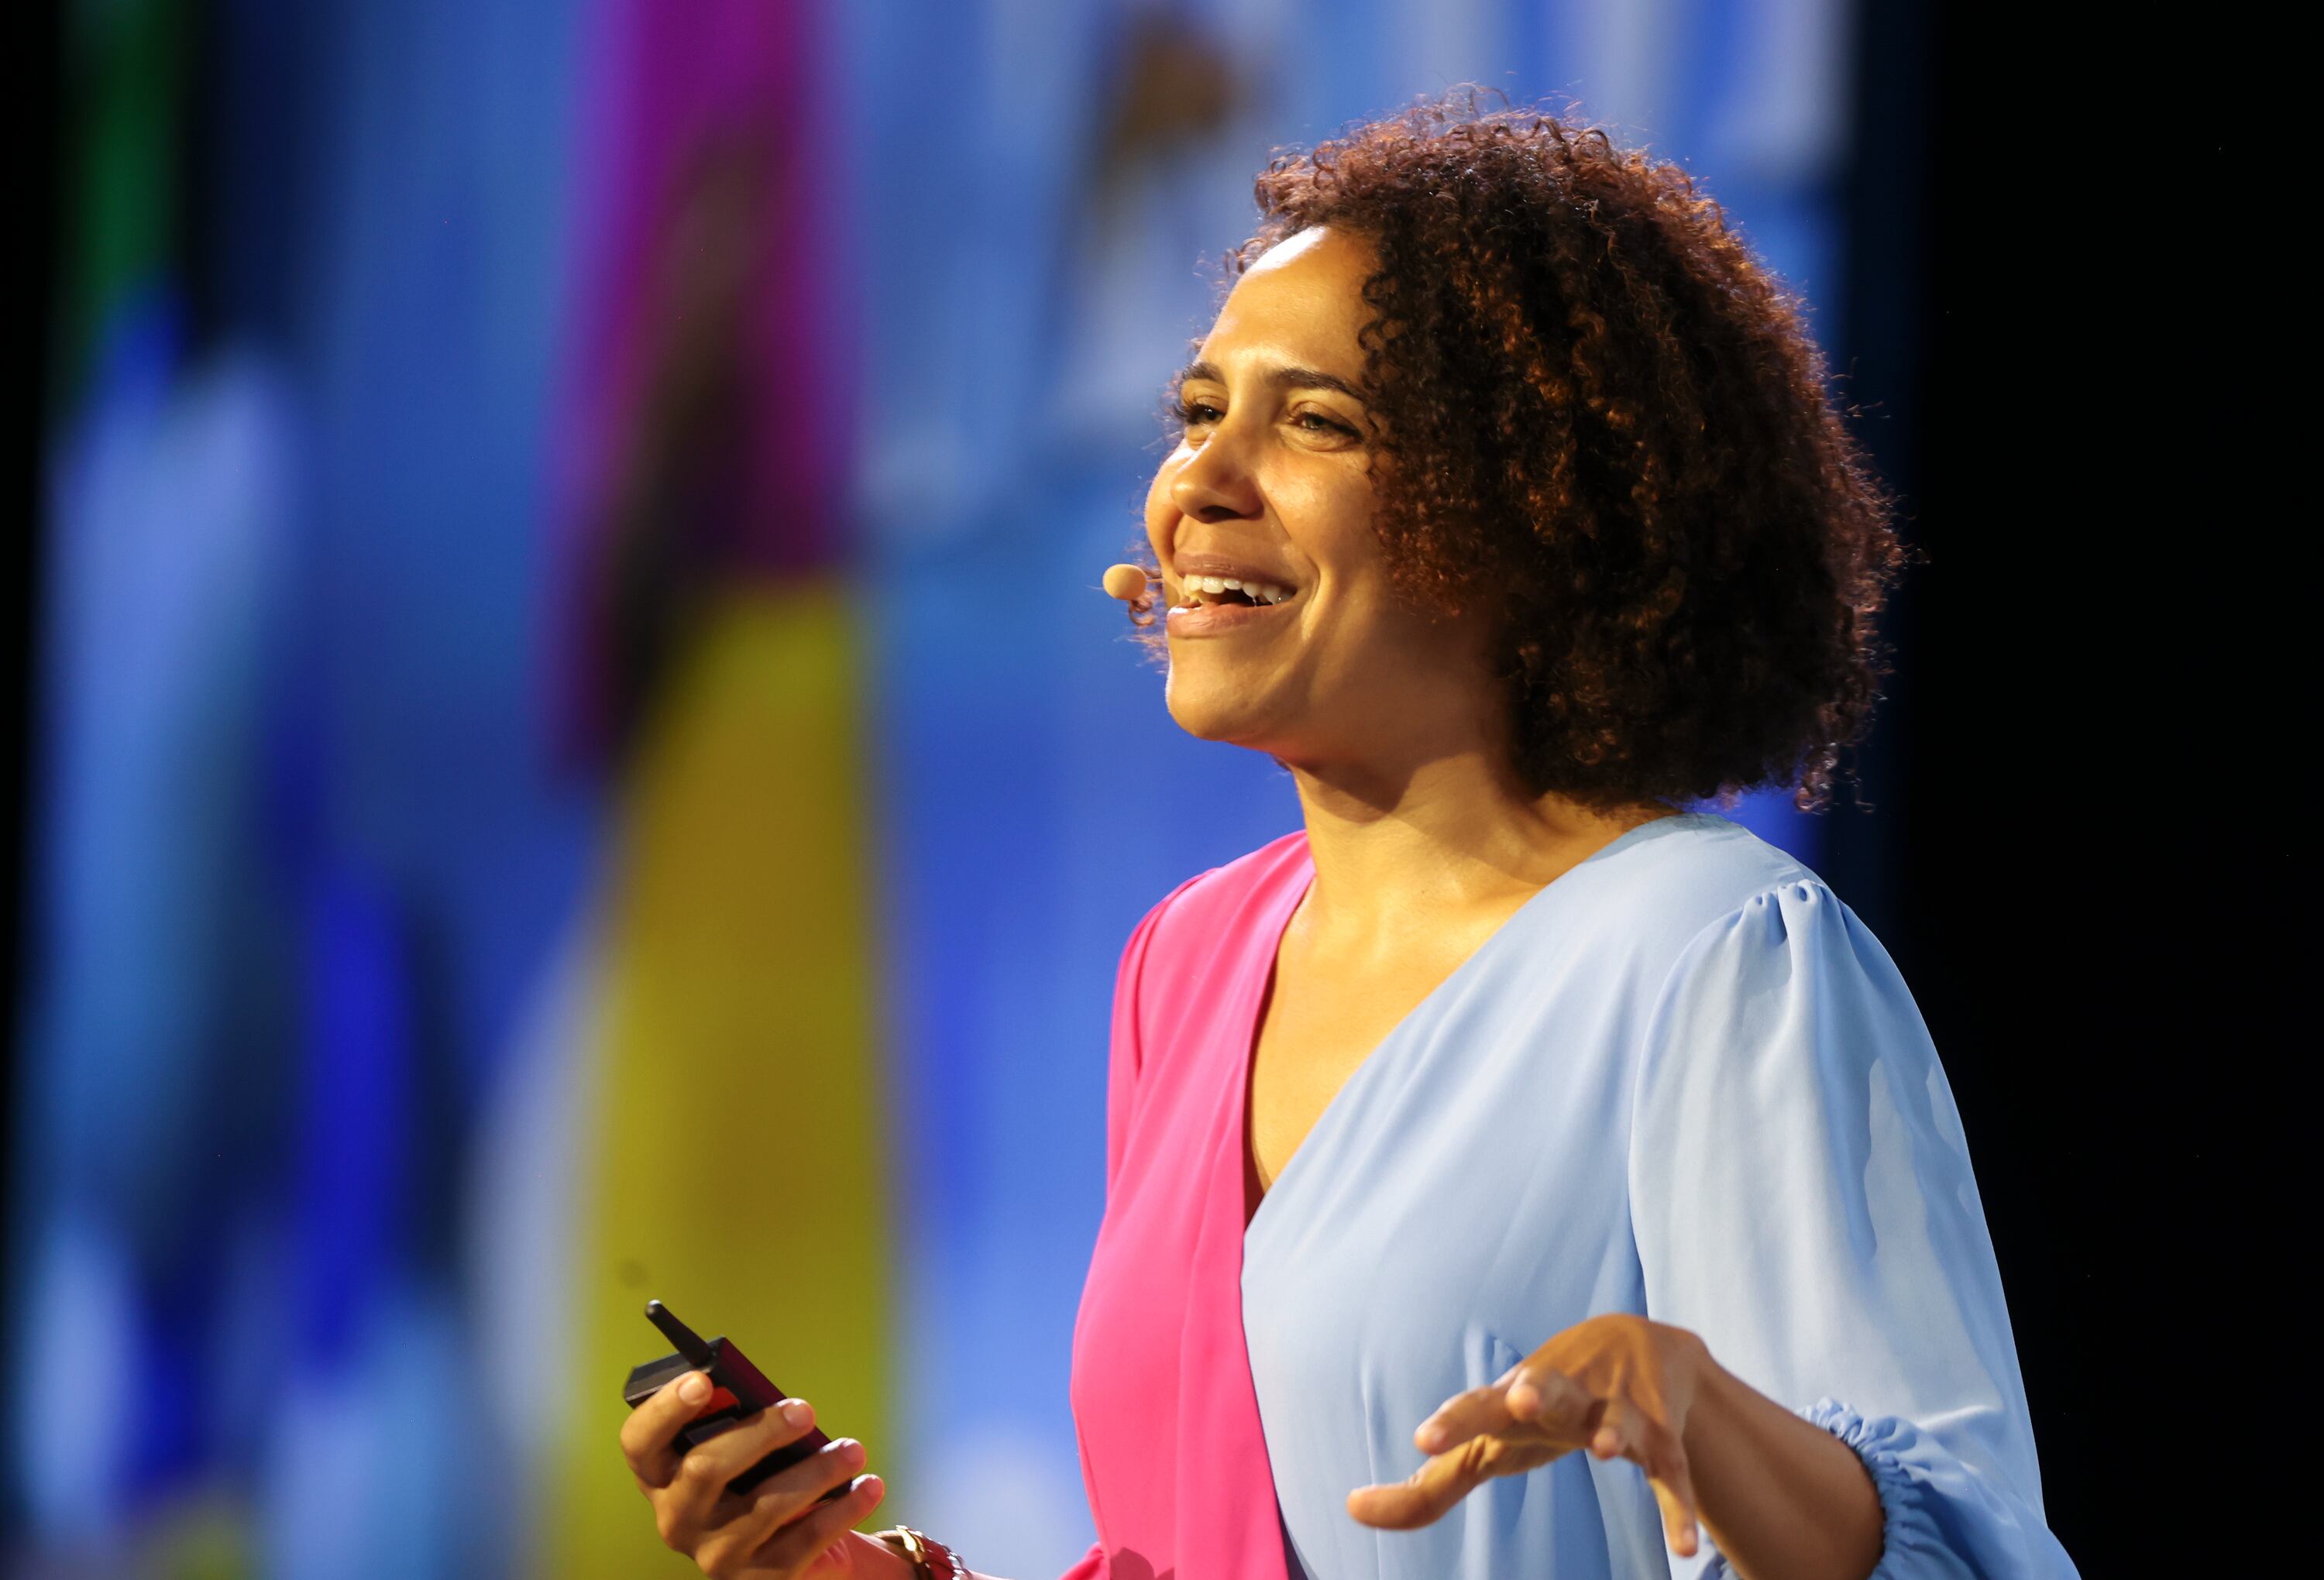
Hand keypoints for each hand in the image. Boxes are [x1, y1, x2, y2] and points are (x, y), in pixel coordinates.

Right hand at [621, 1370, 901, 1578]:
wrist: (785, 1547)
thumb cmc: (760, 1474)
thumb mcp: (745, 1447)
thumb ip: (746, 1422)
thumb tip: (780, 1405)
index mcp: (660, 1475)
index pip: (640, 1442)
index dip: (665, 1409)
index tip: (702, 1379)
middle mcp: (676, 1518)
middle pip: (705, 1469)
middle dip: (760, 1433)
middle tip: (805, 1411)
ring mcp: (714, 1554)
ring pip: (766, 1506)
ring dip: (818, 1471)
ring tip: (854, 1450)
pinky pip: (804, 1541)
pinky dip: (843, 1509)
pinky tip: (869, 1487)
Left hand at [1347, 1314, 1707, 1556]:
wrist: (1643, 1346)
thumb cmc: (1542, 1404)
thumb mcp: (1490, 1443)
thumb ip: (1428, 1485)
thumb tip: (1351, 1508)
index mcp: (1514, 1398)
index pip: (1477, 1407)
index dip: (1453, 1421)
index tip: (1423, 1438)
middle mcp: (1564, 1394)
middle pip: (1547, 1388)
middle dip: (1538, 1391)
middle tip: (1524, 1397)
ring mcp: (1616, 1408)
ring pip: (1617, 1416)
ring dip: (1611, 1429)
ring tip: (1603, 1447)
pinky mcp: (1664, 1435)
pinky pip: (1672, 1473)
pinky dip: (1677, 1506)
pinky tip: (1681, 1547)